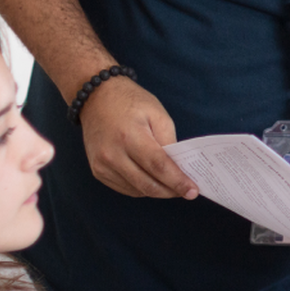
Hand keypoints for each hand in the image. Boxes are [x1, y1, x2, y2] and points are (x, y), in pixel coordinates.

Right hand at [78, 77, 197, 200]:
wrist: (97, 99)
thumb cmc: (131, 103)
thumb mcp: (158, 114)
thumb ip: (168, 141)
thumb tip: (177, 166)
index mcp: (130, 137)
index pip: (158, 166)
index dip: (177, 181)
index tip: (193, 191)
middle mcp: (112, 154)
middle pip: (147, 184)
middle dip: (170, 191)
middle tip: (186, 191)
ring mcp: (102, 165)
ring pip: (136, 190)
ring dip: (157, 191)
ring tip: (172, 185)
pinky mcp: (97, 171)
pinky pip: (125, 188)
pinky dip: (142, 188)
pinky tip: (153, 181)